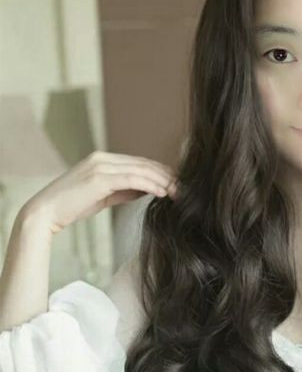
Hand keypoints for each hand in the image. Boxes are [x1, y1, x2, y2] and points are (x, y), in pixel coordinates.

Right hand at [19, 150, 178, 235]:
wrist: (45, 213)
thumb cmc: (73, 206)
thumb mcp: (103, 195)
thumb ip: (124, 189)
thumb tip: (146, 190)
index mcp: (103, 159)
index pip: (140, 163)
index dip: (162, 173)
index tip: (179, 184)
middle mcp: (103, 158)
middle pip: (145, 164)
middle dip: (168, 176)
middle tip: (187, 188)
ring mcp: (100, 166)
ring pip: (142, 170)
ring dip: (164, 181)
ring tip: (180, 193)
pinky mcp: (99, 178)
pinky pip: (132, 179)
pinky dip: (151, 185)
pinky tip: (163, 193)